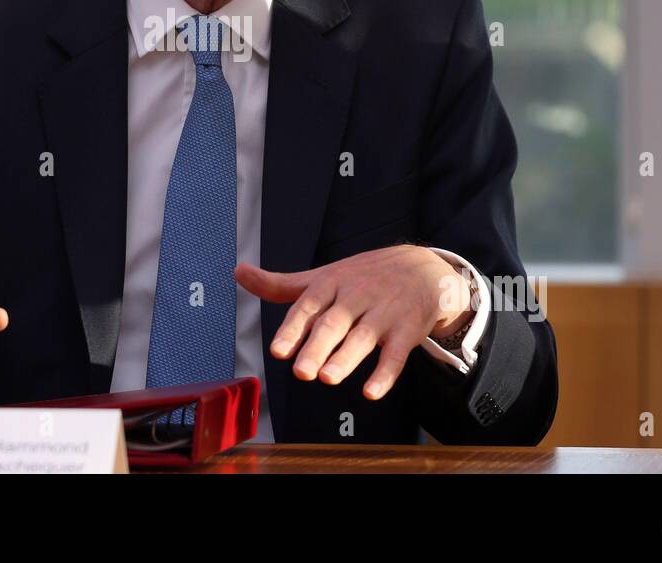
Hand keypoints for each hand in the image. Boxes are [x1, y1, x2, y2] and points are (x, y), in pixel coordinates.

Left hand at [234, 244, 471, 400]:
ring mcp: (383, 313)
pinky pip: (396, 354)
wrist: (422, 268)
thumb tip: (238, 272)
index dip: (293, 328)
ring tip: (327, 379)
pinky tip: (371, 392)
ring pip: (363, 337)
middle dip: (317, 346)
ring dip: (346, 359)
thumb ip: (280, 285)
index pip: (309, 305)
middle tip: (301, 372)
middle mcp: (356, 296)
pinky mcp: (407, 330)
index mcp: (331, 283)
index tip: (278, 351)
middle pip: (334, 323)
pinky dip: (385, 374)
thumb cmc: (363, 277)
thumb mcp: (322, 277)